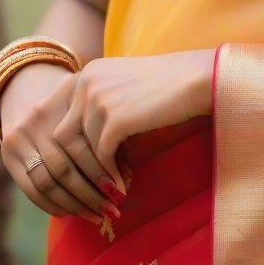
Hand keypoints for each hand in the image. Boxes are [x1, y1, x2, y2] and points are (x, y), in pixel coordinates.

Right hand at [0, 61, 121, 227]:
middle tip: (112, 210)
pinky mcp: (7, 154)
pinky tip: (70, 213)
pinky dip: (51, 205)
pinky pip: (30, 188)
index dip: (103, 172)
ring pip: (47, 182)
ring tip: (96, 216)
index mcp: (62, 103)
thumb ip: (106, 130)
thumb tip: (128, 174)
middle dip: (91, 194)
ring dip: (74, 205)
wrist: (24, 84)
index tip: (122, 191)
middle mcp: (37, 119)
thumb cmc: (70, 100)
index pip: (83, 146)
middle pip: (65, 168)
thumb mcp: (87, 101)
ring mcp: (19, 137)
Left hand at [53, 49, 215, 190]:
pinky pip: (103, 157)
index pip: (64, 119)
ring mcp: (98, 99)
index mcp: (86, 73)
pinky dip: (111, 175)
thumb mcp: (125, 88)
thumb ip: (101, 107)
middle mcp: (86, 82)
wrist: (200, 78)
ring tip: (112, 191)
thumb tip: (85, 148)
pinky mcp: (115, 118)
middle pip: (63, 137)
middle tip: (94, 188)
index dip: (73, 149)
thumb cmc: (170, 86)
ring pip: (82, 150)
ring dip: (95, 175)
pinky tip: (123, 186)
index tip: (87, 171)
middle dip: (77, 166)